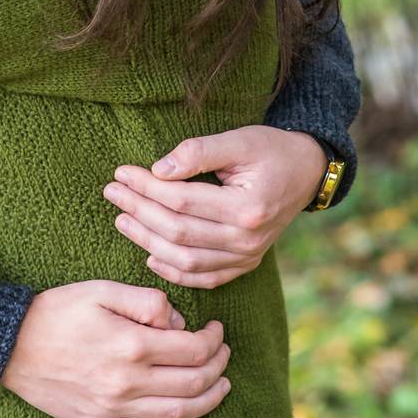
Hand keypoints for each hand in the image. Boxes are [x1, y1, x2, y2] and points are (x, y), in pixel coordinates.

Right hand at [0, 280, 229, 417]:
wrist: (13, 345)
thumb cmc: (57, 311)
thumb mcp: (101, 289)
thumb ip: (145, 301)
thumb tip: (177, 321)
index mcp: (131, 344)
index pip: (190, 348)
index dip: (211, 338)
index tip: (216, 328)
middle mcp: (129, 382)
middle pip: (192, 381)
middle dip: (217, 365)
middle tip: (223, 351)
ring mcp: (117, 408)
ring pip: (179, 412)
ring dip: (210, 399)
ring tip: (223, 384)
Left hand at [103, 125, 328, 288]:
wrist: (306, 173)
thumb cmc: (270, 150)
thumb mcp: (238, 140)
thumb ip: (199, 152)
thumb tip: (159, 169)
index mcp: (247, 208)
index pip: (182, 201)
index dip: (146, 187)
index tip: (121, 173)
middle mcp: (247, 240)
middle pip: (179, 232)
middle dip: (139, 212)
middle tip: (112, 192)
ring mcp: (247, 256)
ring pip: (186, 260)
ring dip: (148, 241)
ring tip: (122, 220)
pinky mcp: (245, 264)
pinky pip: (204, 277)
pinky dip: (174, 271)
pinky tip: (150, 255)